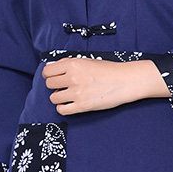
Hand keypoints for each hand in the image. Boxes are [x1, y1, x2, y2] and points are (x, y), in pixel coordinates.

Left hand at [42, 57, 168, 114]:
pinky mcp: (82, 106)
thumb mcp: (87, 61)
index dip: (48, 75)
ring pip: (53, 98)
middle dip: (54, 86)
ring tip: (68, 95)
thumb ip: (68, 64)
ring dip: (59, 97)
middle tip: (64, 86)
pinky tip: (70, 104)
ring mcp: (77, 92)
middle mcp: (73, 77)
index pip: (47, 71)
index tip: (53, 77)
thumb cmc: (108, 70)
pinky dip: (63, 108)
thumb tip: (51, 67)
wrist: (125, 80)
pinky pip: (61, 110)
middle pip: (49, 84)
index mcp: (73, 64)